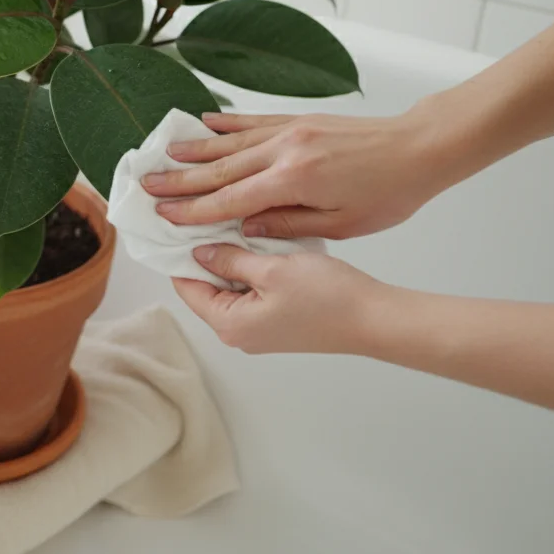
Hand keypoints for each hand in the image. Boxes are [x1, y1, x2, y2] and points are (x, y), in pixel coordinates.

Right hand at [141, 111, 459, 239]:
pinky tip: (204, 123)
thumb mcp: (341, 225)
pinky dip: (226, 123)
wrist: (421, 149)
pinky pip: (254, 121)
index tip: (163, 213)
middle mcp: (285, 151)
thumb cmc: (389, 193)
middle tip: (146, 184)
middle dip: (180, 179)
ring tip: (163, 155)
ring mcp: (291, 130)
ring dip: (194, 150)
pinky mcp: (300, 119)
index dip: (193, 210)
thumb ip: (287, 224)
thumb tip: (244, 226)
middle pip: (220, 168)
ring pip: (231, 141)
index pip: (229, 200)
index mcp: (293, 182)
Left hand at [172, 244, 391, 354]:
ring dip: (231, 262)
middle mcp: (238, 334)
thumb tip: (199, 252)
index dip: (180, 255)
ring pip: (231, 290)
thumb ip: (229, 260)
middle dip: (206, 256)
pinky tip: (258, 246)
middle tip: (206, 218)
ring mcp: (259, 332)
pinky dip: (251, 272)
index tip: (178, 225)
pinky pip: (252, 295)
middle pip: (206, 289)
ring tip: (231, 227)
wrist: (374, 319)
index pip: (186, 287)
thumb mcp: (270, 269)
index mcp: (229, 325)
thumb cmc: (326, 296)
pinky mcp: (278, 325)